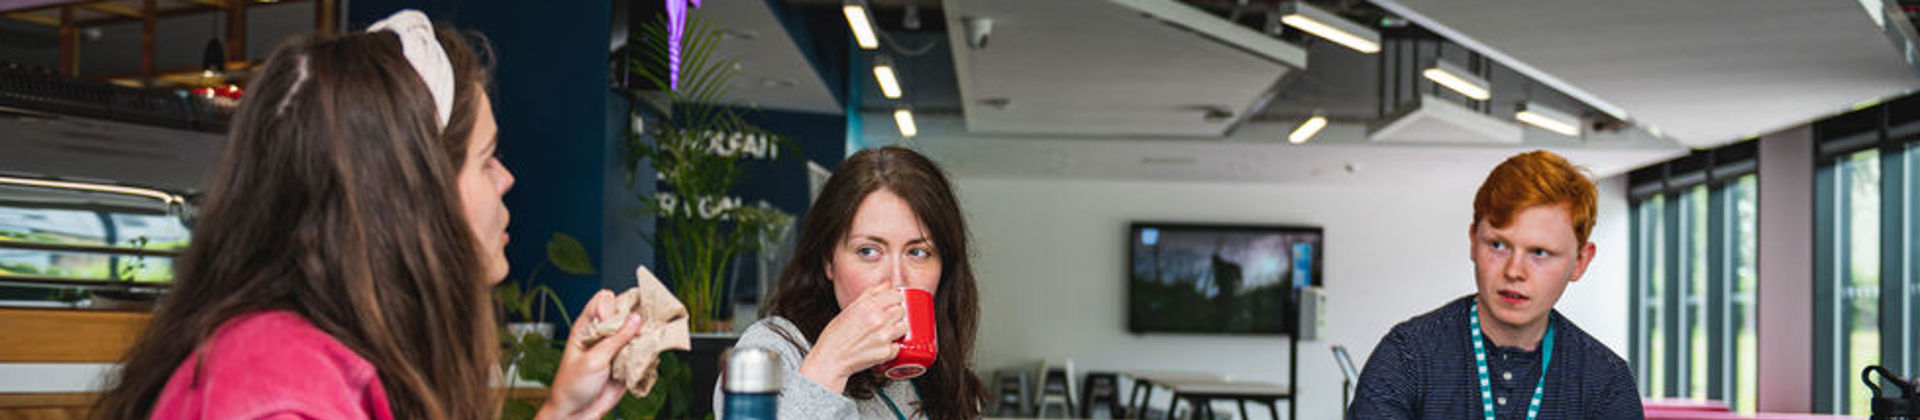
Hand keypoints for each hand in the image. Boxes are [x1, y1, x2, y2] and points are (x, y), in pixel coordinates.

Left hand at [539, 290, 642, 419]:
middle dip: (635, 318)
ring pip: (637, 332)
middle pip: (625, 313)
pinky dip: (647, 353)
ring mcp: (616, 348)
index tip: (613, 324)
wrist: (575, 414)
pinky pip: (642, 352)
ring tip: (643, 345)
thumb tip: (635, 318)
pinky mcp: (626, 363)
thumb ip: (616, 338)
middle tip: (640, 328)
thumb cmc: (572, 386)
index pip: (604, 300)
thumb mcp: (594, 360)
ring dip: (644, 337)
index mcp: (587, 327)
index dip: (612, 308)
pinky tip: (645, 358)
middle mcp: (603, 334)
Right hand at [798, 282, 906, 392]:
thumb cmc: (836, 335)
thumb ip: (870, 294)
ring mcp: (883, 336)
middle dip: (896, 315)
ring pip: (904, 327)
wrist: (830, 358)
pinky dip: (891, 348)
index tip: (891, 305)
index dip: (895, 300)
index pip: (896, 295)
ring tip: (884, 334)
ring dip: (897, 330)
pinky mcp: (885, 352)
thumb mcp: (850, 308)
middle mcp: (878, 318)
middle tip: (886, 321)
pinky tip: (880, 347)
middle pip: (901, 311)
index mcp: (869, 305)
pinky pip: (898, 347)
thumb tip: (886, 284)